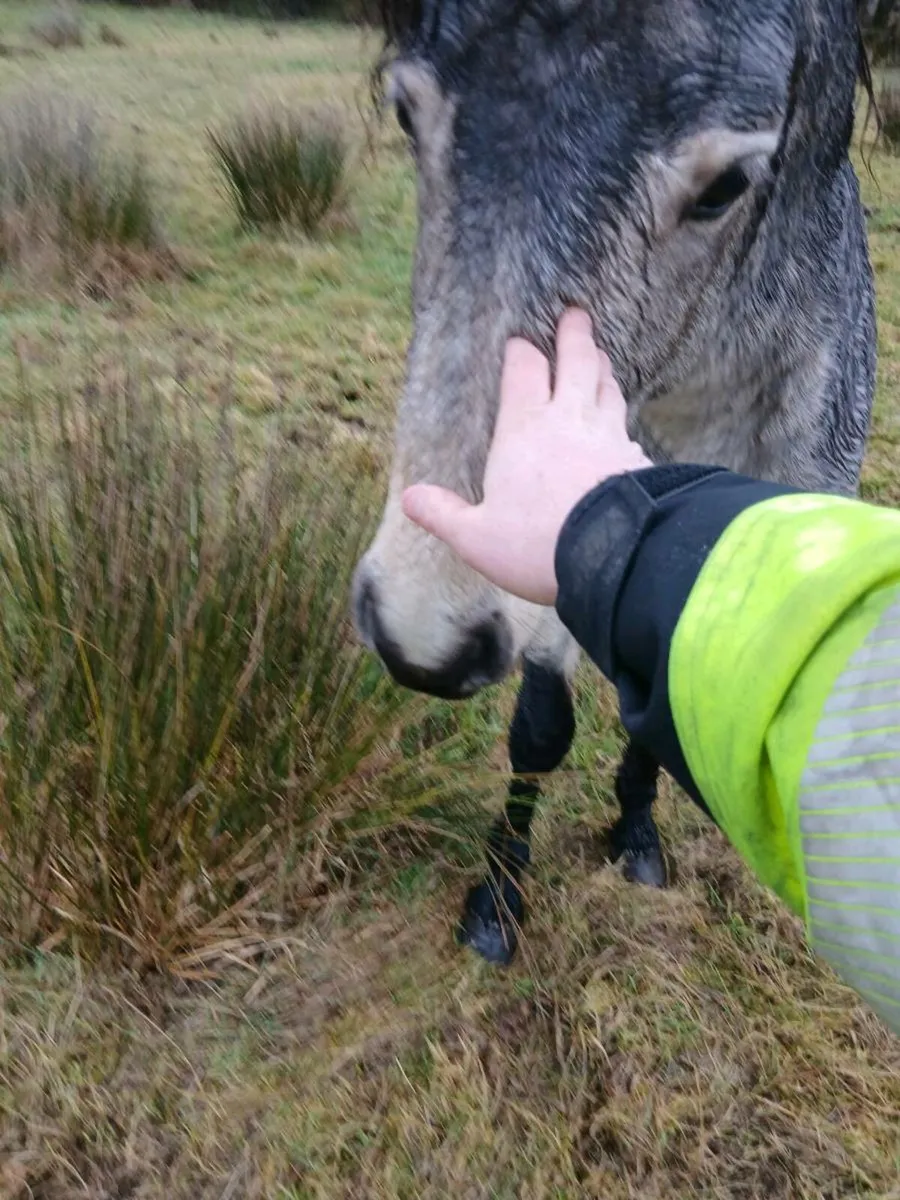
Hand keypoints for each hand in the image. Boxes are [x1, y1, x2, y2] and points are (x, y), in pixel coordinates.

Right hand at [402, 309, 650, 605]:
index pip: (523, 370)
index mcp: (524, 428)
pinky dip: (623, 418)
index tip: (520, 341)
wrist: (614, 557)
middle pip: (576, 362)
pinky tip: (623, 427)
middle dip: (574, 335)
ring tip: (600, 357)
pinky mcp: (637, 460)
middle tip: (576, 314)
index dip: (521, 351)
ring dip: (602, 368)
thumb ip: (444, 514)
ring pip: (607, 387)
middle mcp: (569, 421)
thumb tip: (410, 498)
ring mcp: (608, 436)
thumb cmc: (537, 543)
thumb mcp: (477, 537)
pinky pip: (628, 428)